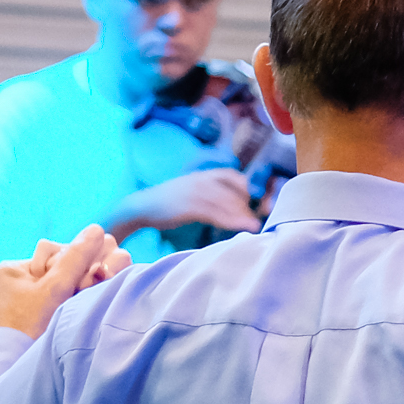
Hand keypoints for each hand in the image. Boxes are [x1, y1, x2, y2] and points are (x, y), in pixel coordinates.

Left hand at [0, 225, 129, 338]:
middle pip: (65, 265)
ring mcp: (31, 302)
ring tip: (87, 296)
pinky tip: (85, 305)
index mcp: (14, 270)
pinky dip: (79, 301)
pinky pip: (68, 299)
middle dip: (83, 274)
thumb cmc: (27, 330)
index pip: (57, 249)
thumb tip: (97, 230)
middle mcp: (21, 283)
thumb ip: (76, 259)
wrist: (10, 370)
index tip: (91, 273)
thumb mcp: (52, 290)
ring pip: (70, 282)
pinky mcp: (42, 318)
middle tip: (93, 283)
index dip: (77, 260)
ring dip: (84, 287)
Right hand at [108, 168, 260, 236]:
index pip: (233, 176)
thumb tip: (233, 204)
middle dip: (250, 205)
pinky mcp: (189, 207)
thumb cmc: (169, 202)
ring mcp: (194, 193)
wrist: (142, 207)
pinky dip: (231, 221)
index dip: (248, 188)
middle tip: (262, 217)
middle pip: (233, 191)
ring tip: (256, 226)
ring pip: (226, 203)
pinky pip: (216, 214)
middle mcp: (201, 180)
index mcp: (202, 175)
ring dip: (243, 215)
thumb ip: (210, 193)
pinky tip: (242, 228)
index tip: (259, 201)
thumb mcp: (191, 190)